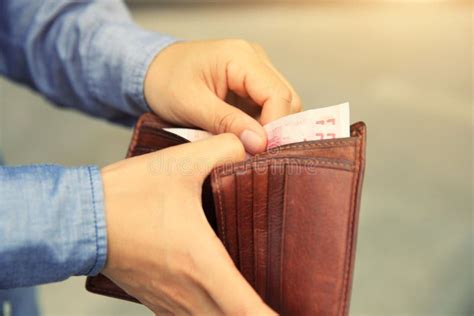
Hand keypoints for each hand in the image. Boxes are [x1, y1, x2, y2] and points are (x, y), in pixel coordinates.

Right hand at [101, 134, 274, 314]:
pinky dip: (215, 315)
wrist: (80, 217)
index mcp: (203, 264)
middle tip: (291, 308)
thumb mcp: (181, 163)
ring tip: (262, 305)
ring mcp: (170, 302)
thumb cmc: (127, 195)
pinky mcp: (156, 299)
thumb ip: (225, 149)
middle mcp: (189, 293)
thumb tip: (255, 143)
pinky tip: (223, 301)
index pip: (249, 311)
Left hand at [144, 39, 301, 153]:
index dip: (275, 126)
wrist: (152, 70)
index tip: (260, 152)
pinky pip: (267, 108)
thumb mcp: (191, 104)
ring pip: (281, 105)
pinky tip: (245, 139)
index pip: (278, 94)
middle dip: (276, 130)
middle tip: (256, 154)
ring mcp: (255, 71)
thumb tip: (259, 144)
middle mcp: (255, 59)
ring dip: (269, 129)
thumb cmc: (165, 82)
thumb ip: (227, 122)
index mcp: (241, 56)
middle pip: (286, 99)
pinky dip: (261, 126)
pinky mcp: (251, 85)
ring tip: (249, 148)